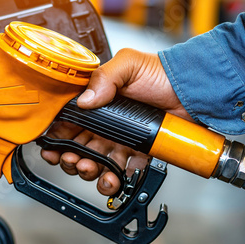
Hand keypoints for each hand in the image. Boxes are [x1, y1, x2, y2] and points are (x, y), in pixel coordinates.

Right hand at [41, 49, 191, 195]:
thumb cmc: (162, 72)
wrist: (192, 90)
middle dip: (70, 158)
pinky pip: (123, 171)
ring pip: (96, 162)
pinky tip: (114, 178)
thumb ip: (104, 77)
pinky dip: (115, 179)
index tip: (52, 147)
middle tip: (74, 159)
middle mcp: (105, 123)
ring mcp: (121, 139)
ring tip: (92, 168)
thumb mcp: (129, 64)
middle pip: (78, 146)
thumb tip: (84, 100)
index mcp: (97, 102)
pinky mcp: (138, 152)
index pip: (69, 122)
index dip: (57, 136)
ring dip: (89, 171)